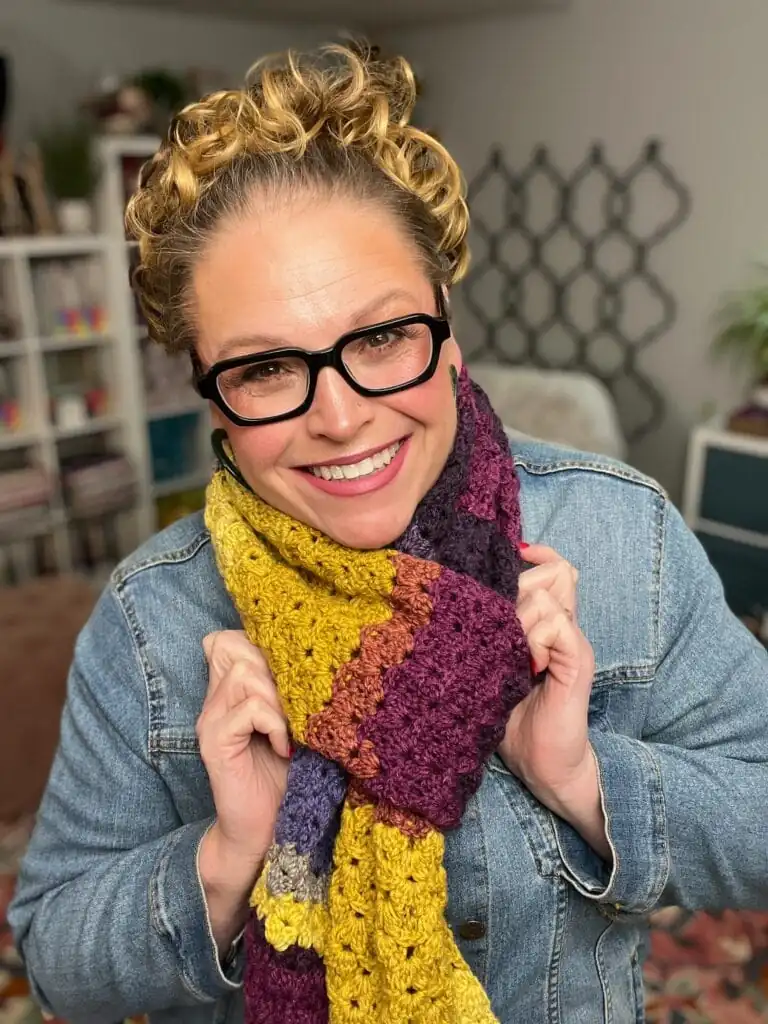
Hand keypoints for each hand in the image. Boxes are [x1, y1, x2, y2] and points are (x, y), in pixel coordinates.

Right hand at [197, 630, 291, 951]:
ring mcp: (211, 722)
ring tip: (290, 728)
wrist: (267, 831)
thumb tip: (314, 655)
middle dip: (276, 670)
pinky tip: (284, 747)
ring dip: (278, 697)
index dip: (258, 644)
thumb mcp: (293, 724)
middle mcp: (214, 702)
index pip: (227, 639)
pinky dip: (274, 723)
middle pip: (238, 648)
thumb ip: (288, 692)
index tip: (287, 678)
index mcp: (229, 693)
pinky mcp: (216, 744)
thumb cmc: (286, 777)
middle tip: (294, 707)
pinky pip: (249, 710)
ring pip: (245, 675)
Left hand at [498, 545, 608, 858]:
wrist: (545, 766)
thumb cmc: (512, 719)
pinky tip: (527, 666)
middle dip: (517, 588)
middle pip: (553, 571)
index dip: (534, 556)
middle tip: (501, 628)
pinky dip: (535, 639)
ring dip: (520, 616)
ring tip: (511, 651)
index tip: (508, 560)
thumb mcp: (492, 664)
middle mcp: (565, 625)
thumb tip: (461, 594)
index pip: (553, 565)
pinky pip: (557, 624)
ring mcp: (574, 641)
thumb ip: (490, 631)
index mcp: (548, 623)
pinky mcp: (577, 660)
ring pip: (548, 594)